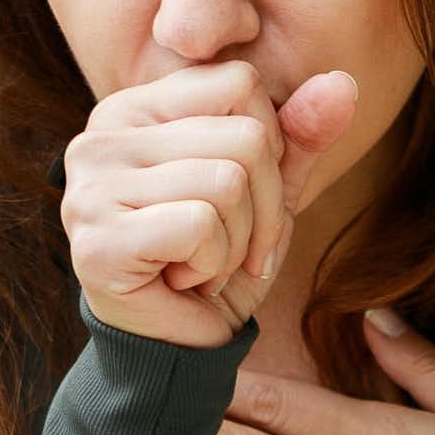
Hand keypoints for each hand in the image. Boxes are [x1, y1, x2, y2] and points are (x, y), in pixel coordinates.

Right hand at [60, 59, 359, 347]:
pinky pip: (202, 225)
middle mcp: (100, 135)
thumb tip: (343, 83)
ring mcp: (91, 186)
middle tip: (229, 249)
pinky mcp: (98, 240)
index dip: (269, 149)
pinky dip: (214, 265)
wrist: (174, 351)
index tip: (245, 201)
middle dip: (263, 208)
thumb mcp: (267, 195)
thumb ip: (299, 138)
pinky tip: (183, 282)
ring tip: (203, 265)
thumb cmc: (215, 266)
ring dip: (238, 242)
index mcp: (135, 108)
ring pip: (228, 182)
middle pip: (244, 136)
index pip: (240, 84)